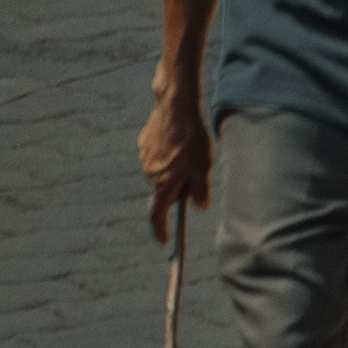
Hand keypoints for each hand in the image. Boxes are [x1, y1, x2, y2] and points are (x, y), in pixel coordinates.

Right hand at [138, 77, 210, 238]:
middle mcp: (151, 174)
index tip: (164, 241)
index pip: (158, 215)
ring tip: (188, 148)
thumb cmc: (192, 137)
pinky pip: (157, 154)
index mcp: (164, 184)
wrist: (175, 105)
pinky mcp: (144, 142)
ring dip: (173, 167)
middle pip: (164, 190)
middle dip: (177, 187)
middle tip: (195, 171)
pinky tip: (178, 137)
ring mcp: (145, 158)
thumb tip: (200, 206)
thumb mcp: (203, 166)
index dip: (161, 229)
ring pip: (161, 171)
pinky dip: (167, 152)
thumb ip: (200, 189)